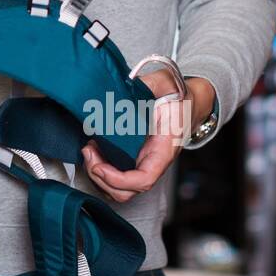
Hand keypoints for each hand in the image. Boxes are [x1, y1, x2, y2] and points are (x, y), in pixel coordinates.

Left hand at [80, 71, 214, 202]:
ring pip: (117, 188)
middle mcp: (152, 162)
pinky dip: (99, 169)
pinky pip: (114, 176)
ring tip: (88, 149)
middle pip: (126, 191)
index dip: (119, 179)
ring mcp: (141, 163)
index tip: (100, 166)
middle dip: (101, 177)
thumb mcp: (167, 85)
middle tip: (88, 151)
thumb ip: (150, 84)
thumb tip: (128, 85)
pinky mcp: (132, 159)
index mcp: (164, 150)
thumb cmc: (178, 97)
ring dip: (97, 175)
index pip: (143, 179)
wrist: (187, 103)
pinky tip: (94, 148)